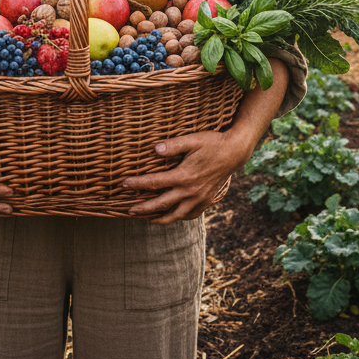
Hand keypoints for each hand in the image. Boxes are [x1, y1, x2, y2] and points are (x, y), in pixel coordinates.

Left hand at [121, 130, 254, 224]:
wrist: (235, 152)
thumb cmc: (212, 143)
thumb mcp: (192, 140)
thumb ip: (172, 145)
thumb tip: (154, 148)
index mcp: (183, 176)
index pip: (154, 183)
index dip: (137, 184)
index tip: (123, 184)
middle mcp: (190, 191)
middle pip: (161, 204)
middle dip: (143, 208)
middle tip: (129, 210)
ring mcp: (199, 199)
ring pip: (176, 215)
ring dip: (161, 219)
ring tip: (148, 219)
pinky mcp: (206, 200)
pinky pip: (190, 215)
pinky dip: (179, 217)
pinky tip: (173, 215)